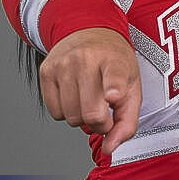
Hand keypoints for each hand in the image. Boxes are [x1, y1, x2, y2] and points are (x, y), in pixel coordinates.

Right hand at [39, 27, 141, 155]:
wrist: (88, 31)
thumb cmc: (114, 63)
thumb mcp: (132, 87)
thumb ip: (127, 122)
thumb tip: (109, 148)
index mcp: (114, 60)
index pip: (113, 77)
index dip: (114, 89)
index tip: (113, 95)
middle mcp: (86, 60)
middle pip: (91, 114)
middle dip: (100, 124)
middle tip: (105, 113)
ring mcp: (63, 65)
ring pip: (71, 117)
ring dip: (82, 119)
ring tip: (89, 102)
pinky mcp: (46, 71)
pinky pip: (55, 112)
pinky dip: (66, 112)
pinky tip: (74, 96)